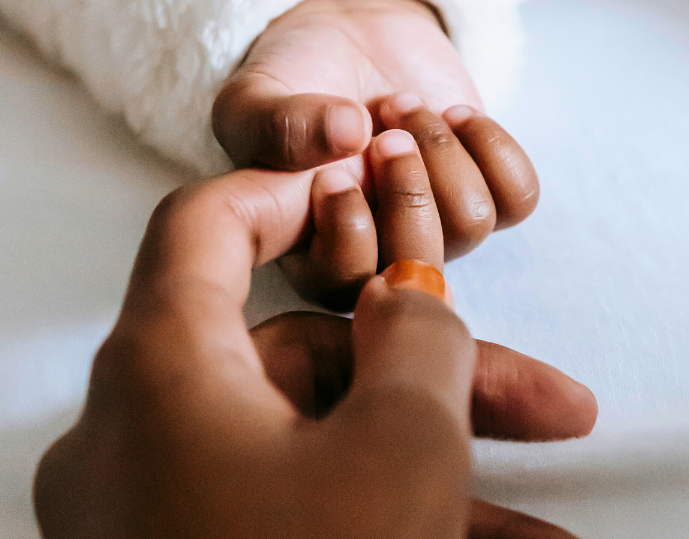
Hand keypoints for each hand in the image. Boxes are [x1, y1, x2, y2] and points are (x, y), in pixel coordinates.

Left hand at [33, 133, 595, 538]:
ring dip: (429, 477)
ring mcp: (155, 513)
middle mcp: (137, 434)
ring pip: (310, 451)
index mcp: (159, 370)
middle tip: (550, 407)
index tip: (367, 185)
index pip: (204, 226)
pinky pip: (289, 515)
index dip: (292, 190)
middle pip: (300, 362)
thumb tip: (413, 300)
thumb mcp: (400, 449)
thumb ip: (419, 340)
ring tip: (547, 535)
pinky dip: (378, 522)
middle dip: (433, 382)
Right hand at [212, 0, 539, 265]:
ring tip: (403, 105)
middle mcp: (380, 254)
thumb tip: (348, 134)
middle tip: (384, 132)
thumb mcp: (255, 98)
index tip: (333, 172)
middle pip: (420, 265)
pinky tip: (454, 115)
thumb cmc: (293, 80)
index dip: (350, 230)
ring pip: (472, 225)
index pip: (346, 287)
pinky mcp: (484, 191)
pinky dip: (492, 145)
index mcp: (312, 254)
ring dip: (443, 151)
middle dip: (407, 189)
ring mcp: (437, 227)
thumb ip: (277, 124)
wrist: (348, 34)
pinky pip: (519, 197)